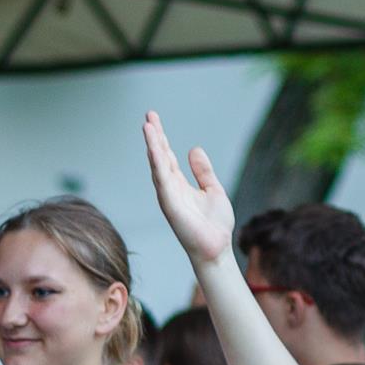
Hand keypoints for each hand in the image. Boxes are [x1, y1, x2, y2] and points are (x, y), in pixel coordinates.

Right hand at [143, 111, 234, 264]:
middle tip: (148, 115)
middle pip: (159, 156)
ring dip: (152, 145)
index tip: (154, 119)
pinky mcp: (170, 204)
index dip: (161, 138)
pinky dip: (157, 162)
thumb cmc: (215, 225)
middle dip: (154, 136)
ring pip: (157, 165)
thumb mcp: (212, 189)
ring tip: (147, 125)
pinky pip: (161, 179)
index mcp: (180, 185)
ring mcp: (168, 195)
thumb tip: (194, 149)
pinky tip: (154, 147)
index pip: (168, 156)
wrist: (217, 248)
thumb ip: (203, 171)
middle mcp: (170, 188)